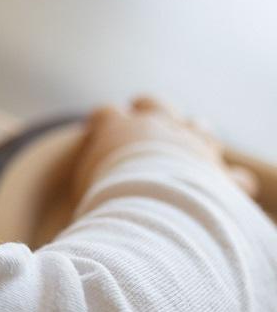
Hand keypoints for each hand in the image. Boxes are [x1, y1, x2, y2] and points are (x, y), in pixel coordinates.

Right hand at [70, 95, 258, 205]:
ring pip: (198, 126)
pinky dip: (234, 182)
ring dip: (197, 138)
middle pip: (153, 104)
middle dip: (152, 109)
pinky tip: (231, 190)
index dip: (103, 121)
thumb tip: (77, 204)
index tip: (99, 129)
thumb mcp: (86, 191)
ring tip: (193, 152)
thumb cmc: (108, 199)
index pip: (105, 114)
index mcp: (116, 128)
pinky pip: (234, 174)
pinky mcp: (220, 170)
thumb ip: (90, 183)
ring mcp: (190, 143)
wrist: (154, 208)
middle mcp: (154, 126)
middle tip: (147, 120)